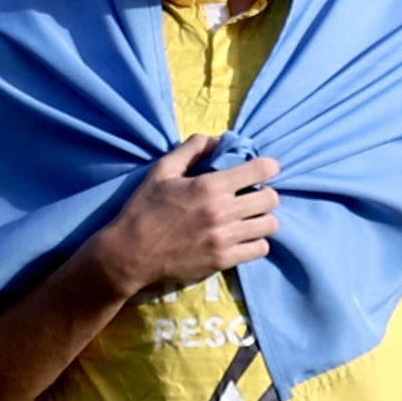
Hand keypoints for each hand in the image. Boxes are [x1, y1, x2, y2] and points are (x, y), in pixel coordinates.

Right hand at [84, 133, 280, 298]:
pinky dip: (256, 242)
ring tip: (248, 219)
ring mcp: (224, 239)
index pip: (261, 169)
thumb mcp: (162, 170)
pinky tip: (242, 238)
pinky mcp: (223, 260)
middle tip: (252, 196)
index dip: (267, 166)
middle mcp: (222, 211)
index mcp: (209, 185)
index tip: (262, 170)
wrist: (130, 254)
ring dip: (262, 219)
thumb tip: (217, 140)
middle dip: (265, 194)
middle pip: (271, 199)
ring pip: (270, 225)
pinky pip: (261, 249)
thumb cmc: (143, 209)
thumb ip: (191, 149)